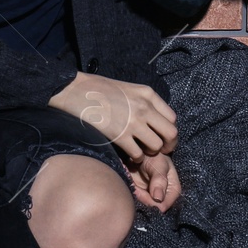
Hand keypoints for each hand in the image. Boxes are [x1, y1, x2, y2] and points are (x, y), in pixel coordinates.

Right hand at [48, 72, 178, 160]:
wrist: (75, 90)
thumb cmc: (98, 89)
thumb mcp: (128, 89)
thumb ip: (144, 101)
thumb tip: (155, 120)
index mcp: (148, 94)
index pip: (172, 118)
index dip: (169, 131)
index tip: (162, 137)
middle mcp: (144, 107)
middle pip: (171, 133)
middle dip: (168, 145)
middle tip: (159, 150)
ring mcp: (133, 122)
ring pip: (157, 146)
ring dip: (151, 152)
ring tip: (141, 151)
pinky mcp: (119, 135)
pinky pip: (138, 154)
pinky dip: (136, 158)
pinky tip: (130, 155)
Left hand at [127, 152, 180, 211]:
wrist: (141, 153)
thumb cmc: (154, 156)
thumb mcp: (159, 165)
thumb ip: (159, 180)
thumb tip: (158, 199)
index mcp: (173, 190)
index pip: (165, 206)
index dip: (154, 203)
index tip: (143, 193)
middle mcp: (164, 197)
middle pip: (154, 208)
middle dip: (144, 199)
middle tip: (136, 188)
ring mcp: (153, 199)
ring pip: (144, 207)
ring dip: (137, 197)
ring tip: (134, 185)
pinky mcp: (143, 198)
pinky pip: (137, 204)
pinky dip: (132, 196)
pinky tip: (132, 187)